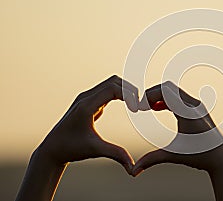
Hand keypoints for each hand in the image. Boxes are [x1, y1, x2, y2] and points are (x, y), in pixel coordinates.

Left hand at [16, 75, 138, 200]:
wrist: (52, 149)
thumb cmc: (71, 149)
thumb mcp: (96, 150)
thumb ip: (116, 155)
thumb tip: (133, 168)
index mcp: (86, 105)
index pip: (112, 88)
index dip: (129, 95)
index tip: (139, 109)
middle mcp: (86, 97)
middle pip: (113, 82)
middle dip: (130, 90)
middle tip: (142, 104)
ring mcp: (86, 98)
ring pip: (110, 84)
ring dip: (125, 91)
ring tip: (137, 104)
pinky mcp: (88, 102)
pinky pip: (107, 91)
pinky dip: (119, 94)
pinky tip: (128, 105)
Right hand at [133, 81, 222, 200]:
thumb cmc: (200, 157)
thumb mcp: (174, 155)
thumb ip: (152, 160)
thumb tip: (133, 171)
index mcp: (187, 112)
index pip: (164, 91)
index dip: (148, 96)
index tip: (138, 108)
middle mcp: (193, 105)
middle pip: (168, 87)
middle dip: (151, 94)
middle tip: (140, 106)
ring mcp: (197, 105)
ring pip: (174, 90)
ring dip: (159, 96)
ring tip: (146, 108)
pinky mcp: (199, 108)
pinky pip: (179, 96)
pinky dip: (166, 99)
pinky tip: (156, 109)